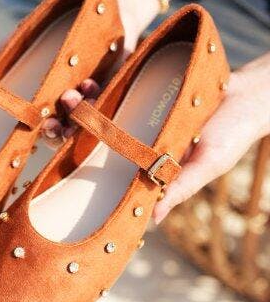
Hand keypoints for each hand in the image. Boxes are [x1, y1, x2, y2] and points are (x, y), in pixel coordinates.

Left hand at [42, 53, 269, 223]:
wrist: (247, 93)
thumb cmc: (232, 134)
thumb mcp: (207, 163)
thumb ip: (181, 186)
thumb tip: (151, 219)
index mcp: (145, 160)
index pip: (107, 167)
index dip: (81, 164)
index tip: (58, 160)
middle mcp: (136, 138)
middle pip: (95, 135)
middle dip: (72, 129)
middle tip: (53, 123)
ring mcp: (138, 112)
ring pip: (100, 109)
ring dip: (81, 103)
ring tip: (69, 96)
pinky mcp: (143, 88)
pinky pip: (116, 86)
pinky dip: (100, 84)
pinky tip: (87, 82)